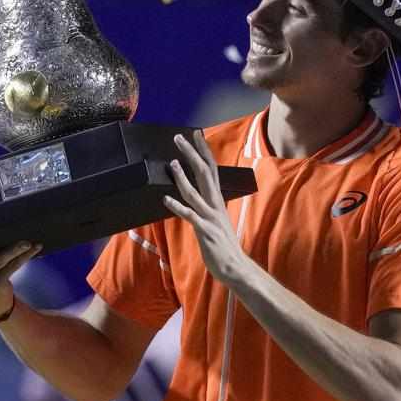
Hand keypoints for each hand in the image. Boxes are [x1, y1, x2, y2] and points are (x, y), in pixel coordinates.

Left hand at [162, 131, 246, 283]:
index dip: (204, 150)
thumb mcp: (215, 219)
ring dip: (182, 177)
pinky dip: (177, 206)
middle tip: (179, 137)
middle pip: (204, 173)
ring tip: (171, 163)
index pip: (212, 168)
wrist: (235, 267)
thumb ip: (208, 205)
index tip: (196, 133)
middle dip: (192, 154)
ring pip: (195, 192)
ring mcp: (210, 217)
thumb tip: (197, 193)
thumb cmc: (222, 244)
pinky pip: (189, 215)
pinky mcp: (204, 230)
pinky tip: (165, 199)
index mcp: (217, 200)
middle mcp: (215, 204)